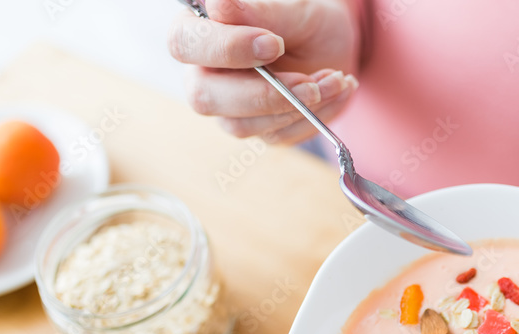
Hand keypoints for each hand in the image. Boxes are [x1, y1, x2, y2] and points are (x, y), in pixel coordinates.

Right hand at [169, 0, 360, 142]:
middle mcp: (204, 74)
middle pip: (203, 96)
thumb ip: (259, 12)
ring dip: (293, 106)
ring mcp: (227, 107)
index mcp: (199, 32)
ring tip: (333, 79)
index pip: (184, 43)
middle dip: (261, 93)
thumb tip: (219, 6)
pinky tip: (334, 90)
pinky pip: (275, 135)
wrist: (332, 48)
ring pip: (239, 125)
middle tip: (309, 81)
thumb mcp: (295, 10)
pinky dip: (312, 116)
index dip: (226, 48)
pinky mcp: (255, 129)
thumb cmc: (306, 22)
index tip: (274, 44)